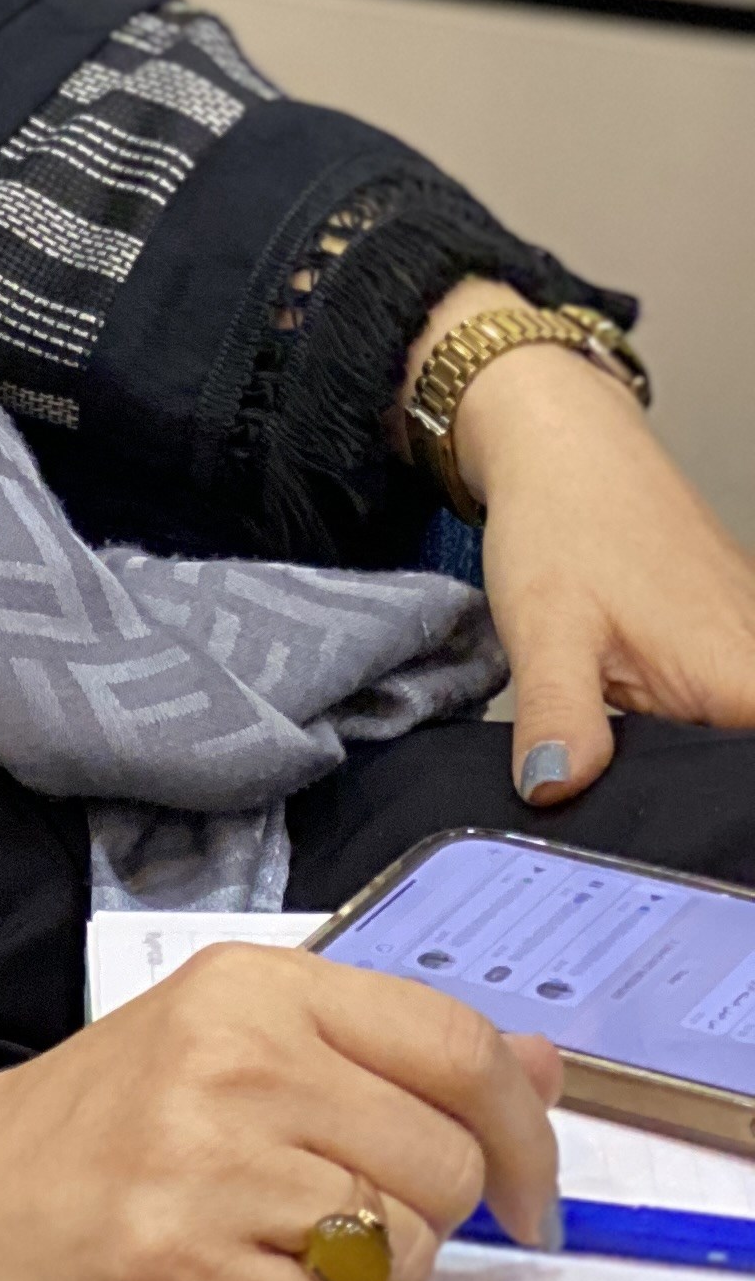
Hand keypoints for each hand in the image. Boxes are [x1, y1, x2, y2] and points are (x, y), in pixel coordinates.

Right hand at [0, 947, 561, 1280]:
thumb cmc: (81, 1135)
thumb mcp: (222, 1047)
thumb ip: (377, 1051)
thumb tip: (536, 1063)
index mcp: (246, 986)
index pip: (452, 1040)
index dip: (522, 1128)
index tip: (525, 1191)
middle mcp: (229, 1058)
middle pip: (440, 1164)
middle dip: (413, 1219)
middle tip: (320, 1221)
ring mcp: (202, 1165)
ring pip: (400, 1251)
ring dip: (354, 1280)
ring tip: (259, 1250)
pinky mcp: (181, 1274)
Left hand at [440, 305, 754, 806]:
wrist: (565, 446)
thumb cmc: (562, 522)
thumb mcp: (545, 628)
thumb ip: (560, 717)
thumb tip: (555, 792)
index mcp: (743, 682)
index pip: (747, 787)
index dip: (716, 816)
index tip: (677, 834)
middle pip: (741, 773)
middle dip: (698, 799)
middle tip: (631, 803)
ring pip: (732, 743)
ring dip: (691, 765)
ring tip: (627, 757)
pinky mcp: (737, 644)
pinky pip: (727, 710)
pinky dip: (690, 729)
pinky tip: (638, 730)